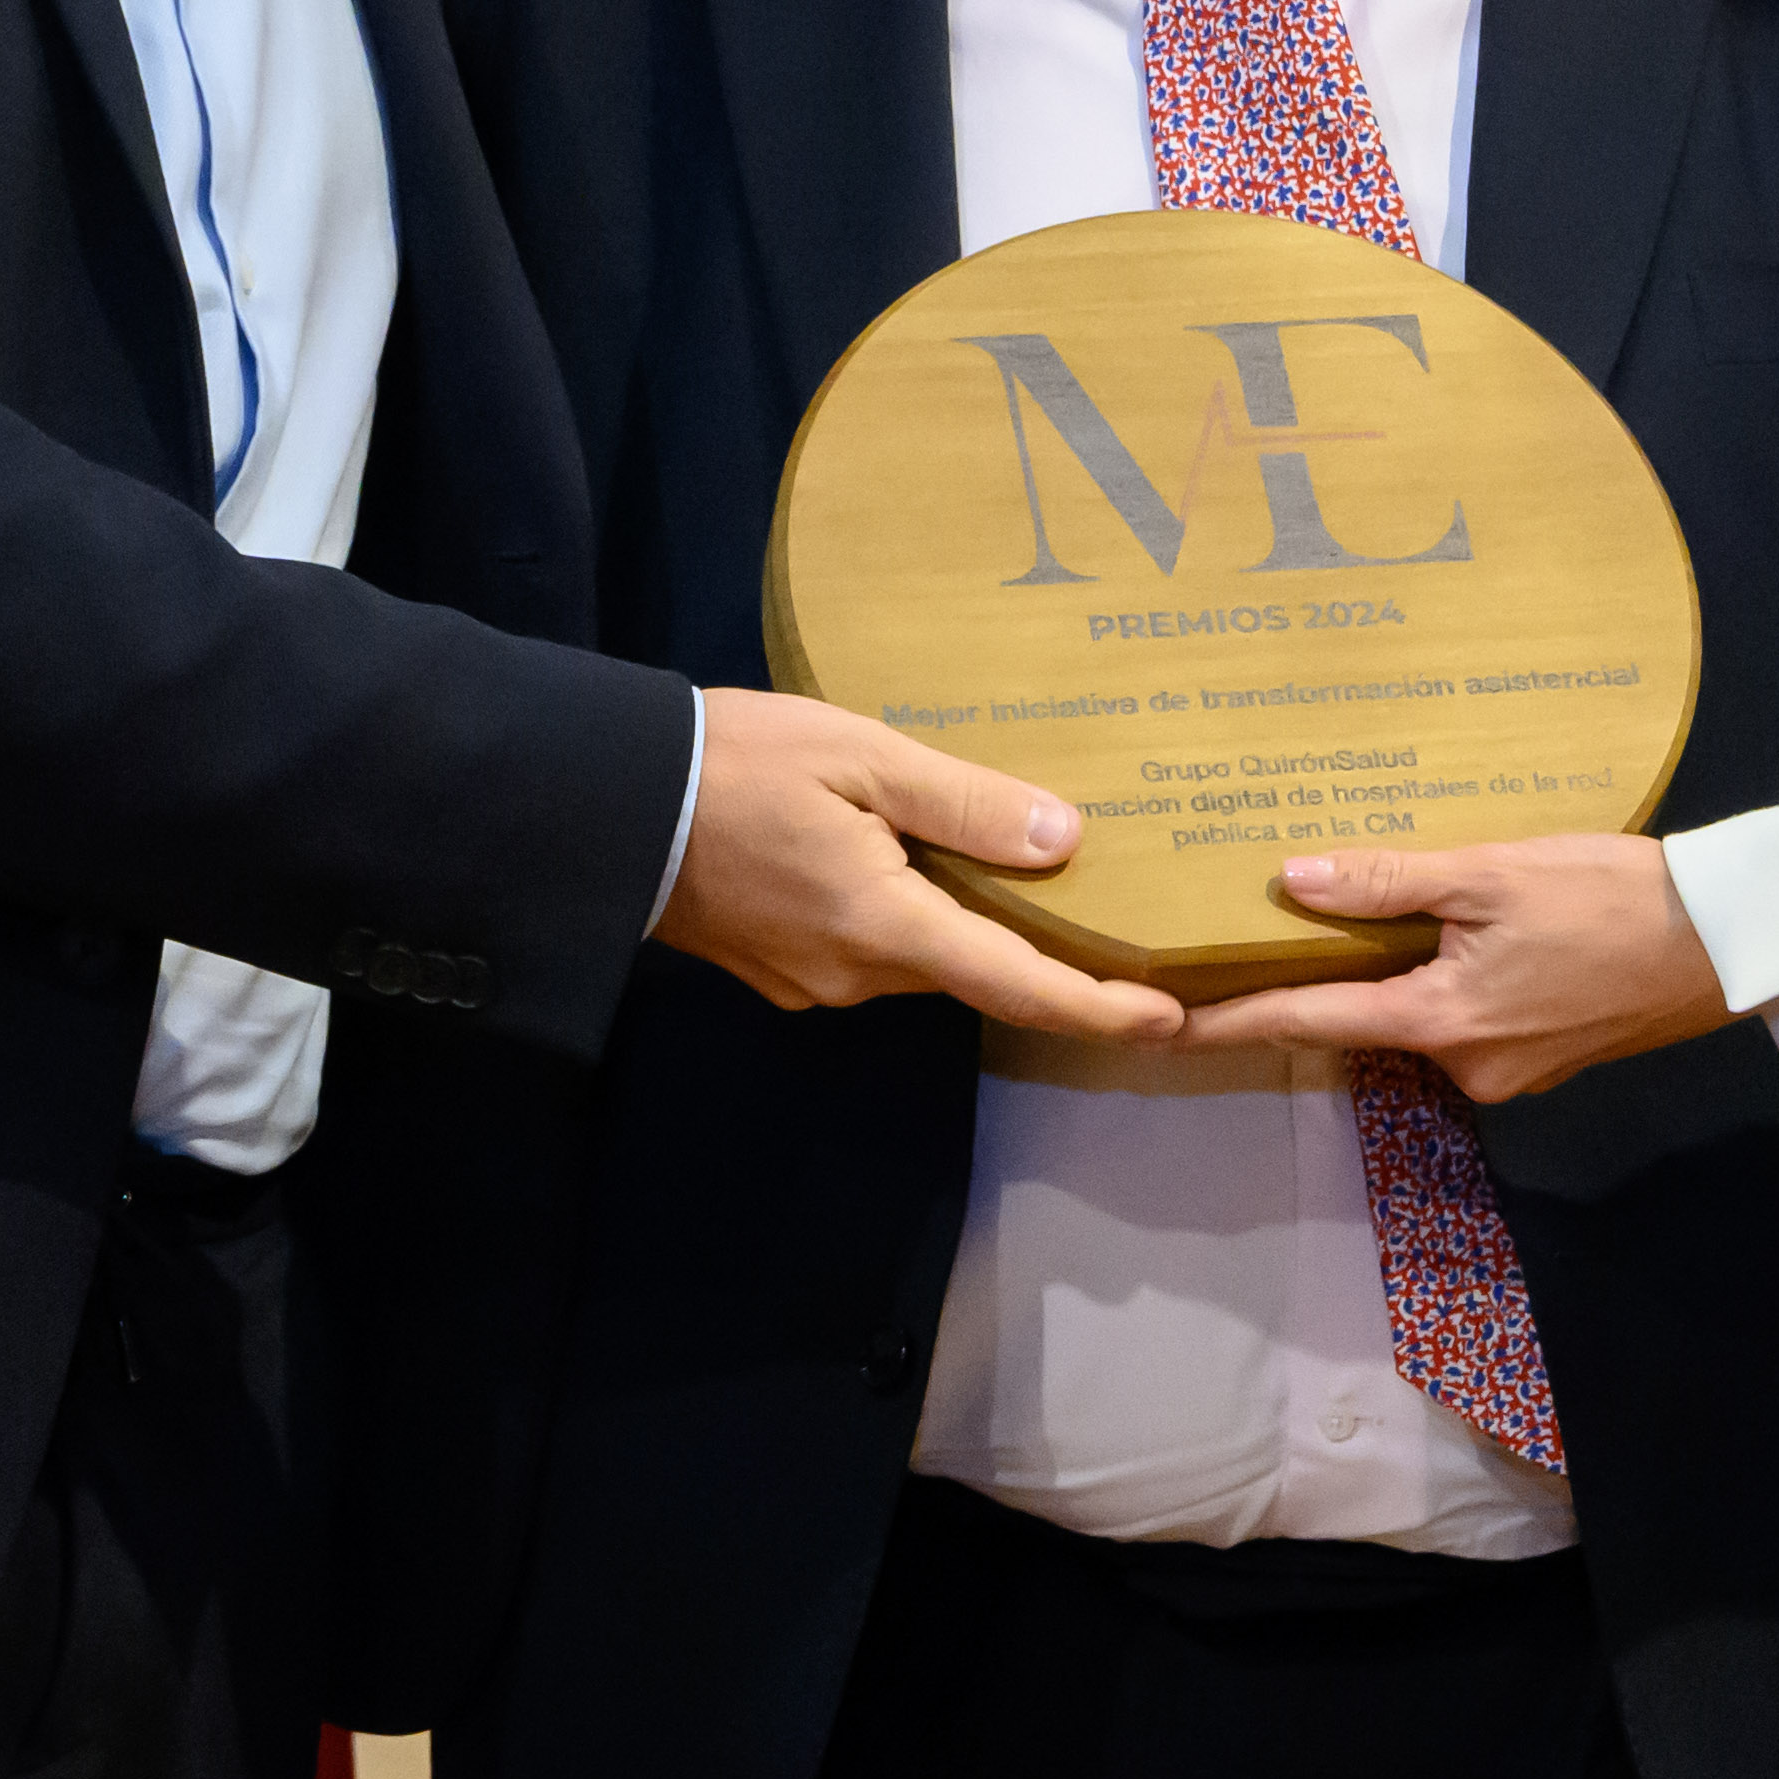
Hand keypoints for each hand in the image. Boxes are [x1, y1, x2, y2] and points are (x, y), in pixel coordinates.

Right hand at [653, 688, 1182, 1046]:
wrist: (609, 805)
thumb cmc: (738, 763)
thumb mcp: (861, 756)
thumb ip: (963, 802)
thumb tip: (1064, 840)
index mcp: (884, 925)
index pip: (1016, 986)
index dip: (1098, 1009)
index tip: (1169, 1023)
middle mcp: (857, 976)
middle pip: (972, 971)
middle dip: (1035, 951)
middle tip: (1099, 905)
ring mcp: (813, 983)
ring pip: (920, 959)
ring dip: (962, 925)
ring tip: (1001, 864)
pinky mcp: (781, 974)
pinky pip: (869, 952)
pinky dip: (905, 919)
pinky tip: (901, 864)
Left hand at [1164, 833, 1737, 1102]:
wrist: (1730, 943)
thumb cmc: (1615, 898)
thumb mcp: (1494, 873)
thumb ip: (1390, 882)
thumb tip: (1290, 883)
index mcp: (1439, 1022)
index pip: (1305, 1021)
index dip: (1229, 1022)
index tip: (1159, 1026)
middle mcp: (1463, 1067)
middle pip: (1360, 1021)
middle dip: (1313, 979)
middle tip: (1252, 928)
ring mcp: (1506, 1072)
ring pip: (1415, 1018)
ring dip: (1388, 974)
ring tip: (1354, 910)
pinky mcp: (1542, 1058)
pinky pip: (1462, 1019)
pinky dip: (1439, 981)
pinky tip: (1449, 932)